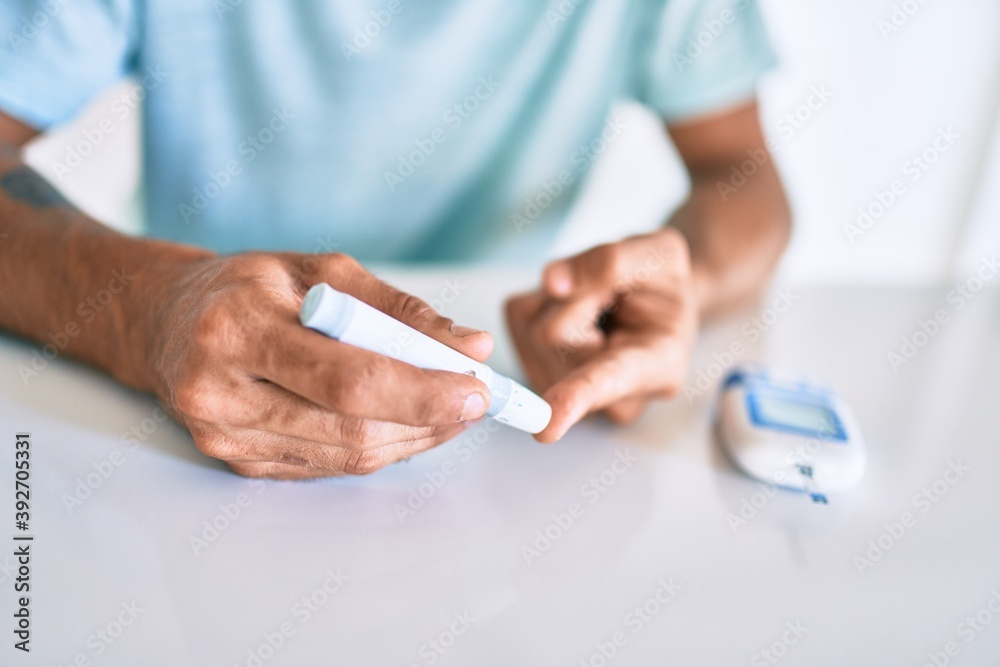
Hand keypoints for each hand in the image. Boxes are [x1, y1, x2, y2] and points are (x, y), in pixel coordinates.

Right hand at [136, 252, 492, 478]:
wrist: (163, 322)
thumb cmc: (245, 286)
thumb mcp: (318, 270)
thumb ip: (397, 308)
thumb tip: (469, 346)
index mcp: (239, 327)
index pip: (347, 378)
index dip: (421, 391)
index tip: (477, 388)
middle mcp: (222, 391)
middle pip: (351, 428)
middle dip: (429, 419)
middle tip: (476, 402)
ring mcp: (225, 436)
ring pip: (346, 456)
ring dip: (412, 437)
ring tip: (449, 410)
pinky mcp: (237, 462)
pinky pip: (328, 465)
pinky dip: (377, 445)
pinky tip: (402, 422)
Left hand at [505, 228, 698, 441]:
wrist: (656, 300)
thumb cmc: (663, 282)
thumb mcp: (659, 252)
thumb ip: (612, 262)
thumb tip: (553, 283)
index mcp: (658, 364)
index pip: (610, 380)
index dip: (578, 397)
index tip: (548, 427)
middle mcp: (613, 395)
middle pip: (554, 335)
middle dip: (578, 298)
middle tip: (613, 295)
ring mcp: (575, 392)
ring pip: (535, 330)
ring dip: (561, 301)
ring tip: (599, 308)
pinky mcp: (537, 373)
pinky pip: (519, 321)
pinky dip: (542, 303)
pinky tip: (576, 314)